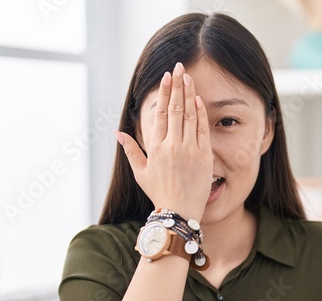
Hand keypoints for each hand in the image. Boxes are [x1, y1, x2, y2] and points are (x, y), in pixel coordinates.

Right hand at [115, 61, 212, 221]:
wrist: (178, 212)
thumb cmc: (159, 193)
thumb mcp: (140, 172)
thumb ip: (130, 150)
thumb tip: (118, 133)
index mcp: (155, 147)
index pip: (160, 113)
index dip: (165, 93)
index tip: (167, 77)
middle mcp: (172, 145)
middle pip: (176, 109)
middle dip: (177, 86)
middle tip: (179, 67)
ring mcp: (189, 150)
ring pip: (190, 115)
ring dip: (190, 94)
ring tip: (189, 77)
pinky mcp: (203, 156)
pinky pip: (202, 129)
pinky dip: (201, 113)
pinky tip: (199, 99)